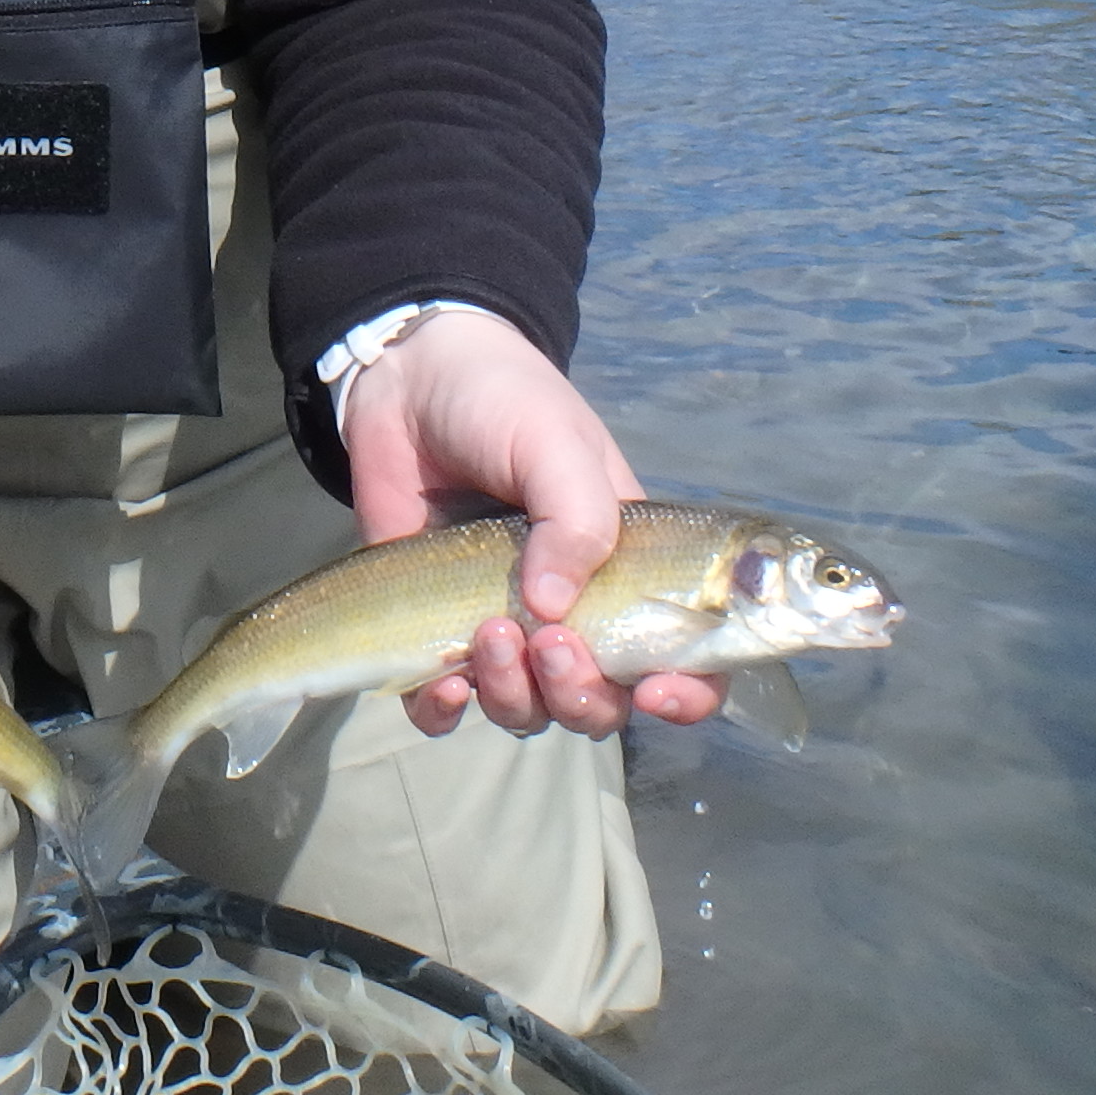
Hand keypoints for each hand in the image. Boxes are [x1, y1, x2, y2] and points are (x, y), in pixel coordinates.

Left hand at [338, 309, 715, 742]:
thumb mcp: (557, 444)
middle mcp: (573, 612)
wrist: (406, 383)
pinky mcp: (433, 631)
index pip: (686, 658)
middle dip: (582, 694)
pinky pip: (444, 707)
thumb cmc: (503, 403)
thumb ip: (575, 517)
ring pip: (526, 710)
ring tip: (489, 632)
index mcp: (629, 570)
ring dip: (515, 694)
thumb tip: (554, 610)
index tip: (659, 692)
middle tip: (550, 643)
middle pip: (600, 702)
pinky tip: (442, 682)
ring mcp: (502, 625)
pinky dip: (445, 711)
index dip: (688, 693)